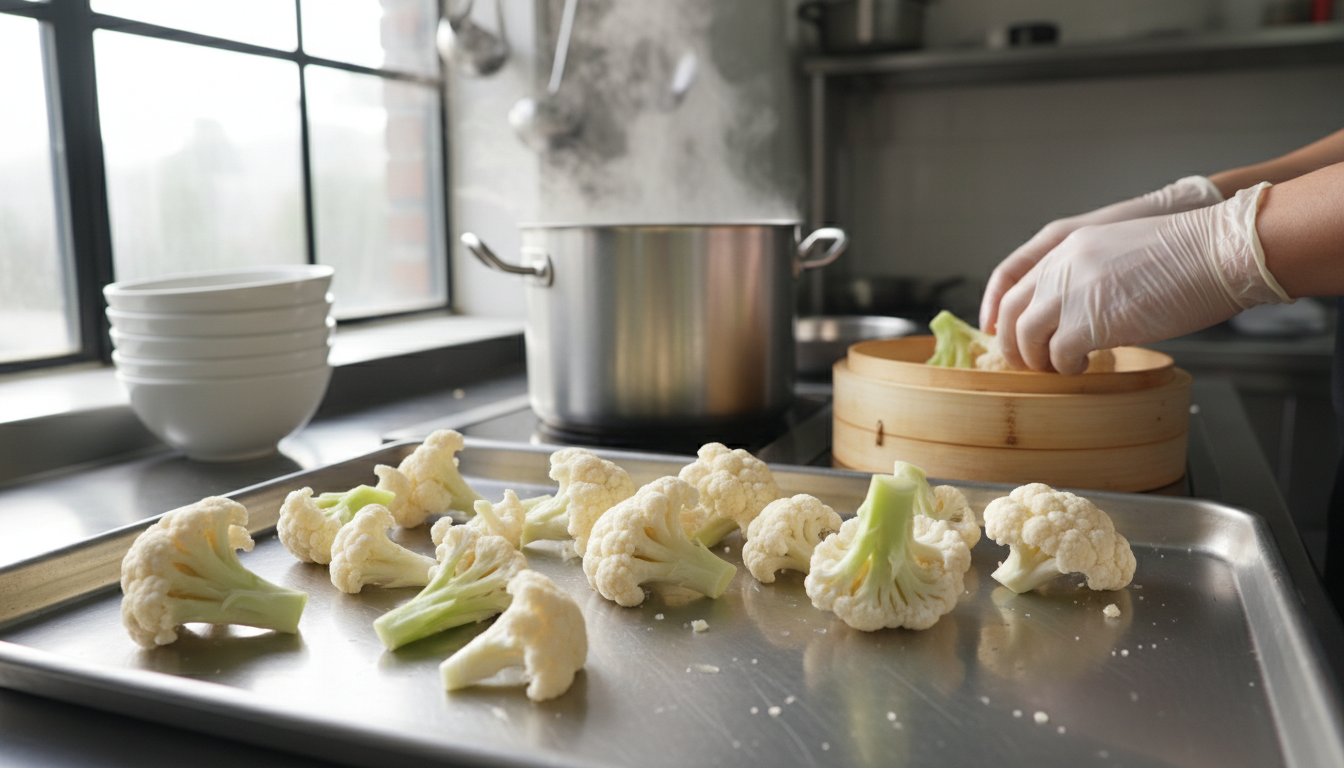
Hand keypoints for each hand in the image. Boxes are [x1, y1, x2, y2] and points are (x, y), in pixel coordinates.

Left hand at [996, 183, 1290, 374]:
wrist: (1219, 250)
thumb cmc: (1188, 257)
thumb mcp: (1121, 253)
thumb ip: (1089, 275)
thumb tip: (1073, 312)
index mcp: (1069, 244)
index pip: (1012, 278)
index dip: (999, 310)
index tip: (997, 332)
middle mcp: (1062, 265)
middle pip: (1011, 310)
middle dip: (1013, 343)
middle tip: (1028, 363)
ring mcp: (1072, 291)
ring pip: (1026, 335)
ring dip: (1037, 359)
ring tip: (1057, 369)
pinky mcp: (1089, 321)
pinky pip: (1058, 354)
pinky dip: (1066, 368)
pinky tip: (1083, 368)